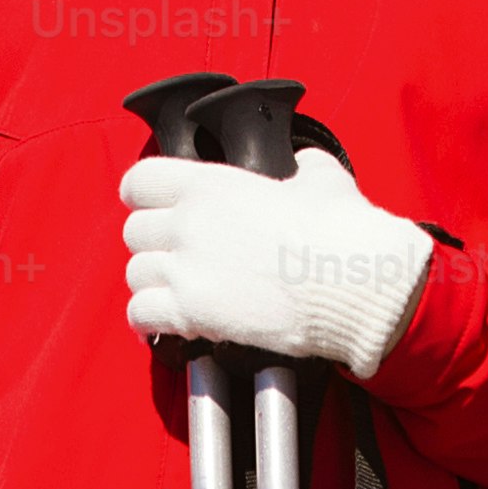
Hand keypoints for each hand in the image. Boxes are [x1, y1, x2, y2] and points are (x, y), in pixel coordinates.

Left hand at [120, 149, 435, 378]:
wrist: (353, 281)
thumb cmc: (339, 231)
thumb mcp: (320, 178)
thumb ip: (300, 166)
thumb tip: (304, 164)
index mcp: (211, 184)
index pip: (140, 180)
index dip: (144, 194)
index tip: (153, 205)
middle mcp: (188, 223)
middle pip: (134, 231)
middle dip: (154, 244)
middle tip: (177, 255)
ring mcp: (187, 269)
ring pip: (135, 274)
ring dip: (154, 284)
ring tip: (179, 292)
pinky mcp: (193, 313)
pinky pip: (141, 315)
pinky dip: (150, 322)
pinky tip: (172, 324)